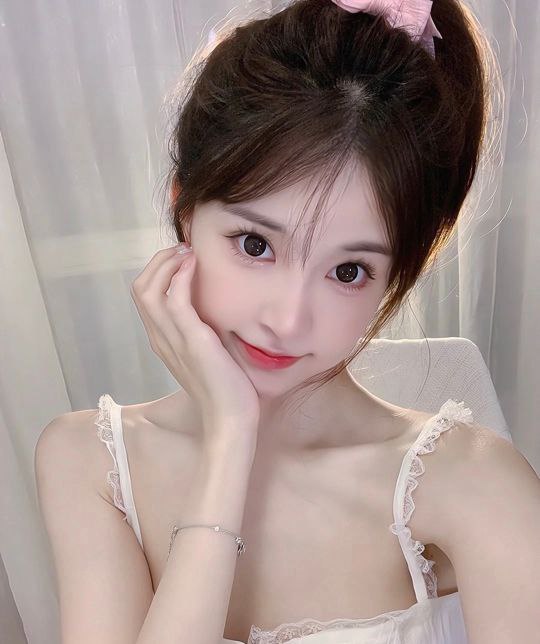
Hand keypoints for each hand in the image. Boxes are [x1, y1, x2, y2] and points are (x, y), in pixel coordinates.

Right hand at [130, 244, 260, 447]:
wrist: (231, 419)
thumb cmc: (225, 390)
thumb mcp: (208, 354)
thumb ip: (201, 332)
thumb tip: (213, 309)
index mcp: (163, 342)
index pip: (145, 298)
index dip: (158, 272)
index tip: (182, 258)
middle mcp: (161, 339)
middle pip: (139, 289)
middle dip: (158, 262)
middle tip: (183, 249)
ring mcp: (173, 340)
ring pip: (148, 290)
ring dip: (166, 264)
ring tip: (187, 252)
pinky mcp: (192, 340)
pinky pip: (174, 299)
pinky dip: (180, 276)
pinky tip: (195, 266)